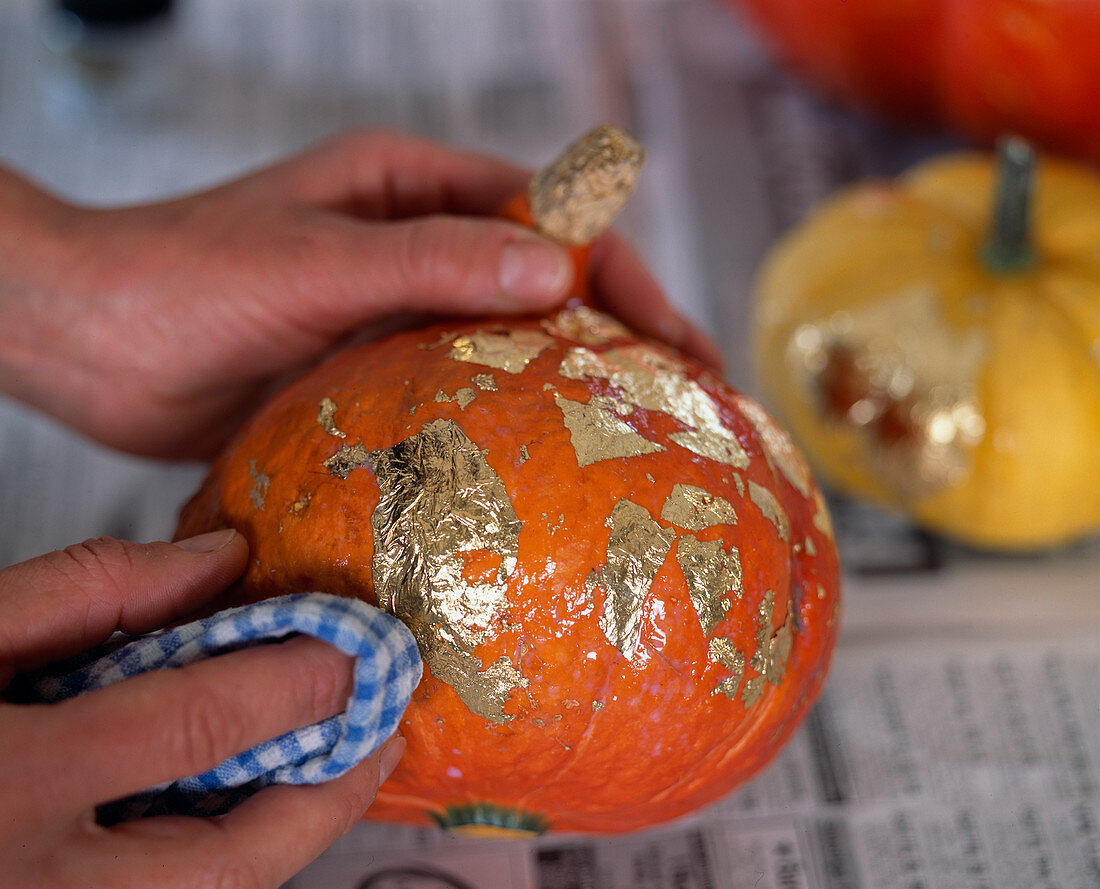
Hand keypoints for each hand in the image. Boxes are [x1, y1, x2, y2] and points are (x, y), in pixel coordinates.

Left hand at [0, 130, 722, 457]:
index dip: (623, 277)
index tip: (678, 346)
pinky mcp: (368, 374)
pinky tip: (535, 475)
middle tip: (682, 407)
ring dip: (565, 387)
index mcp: (409, 189)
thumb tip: (559, 270)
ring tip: (633, 448)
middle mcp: (411, 246)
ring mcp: (392, 314)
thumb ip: (431, 262)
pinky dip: (499, 425)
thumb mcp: (314, 263)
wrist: (84, 341)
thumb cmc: (182, 282)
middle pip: (540, 285)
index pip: (547, 220)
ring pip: (503, 346)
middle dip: (615, 338)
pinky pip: (453, 395)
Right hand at [0, 530, 403, 888]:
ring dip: (281, 837)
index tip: (358, 644)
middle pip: (230, 863)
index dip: (296, 684)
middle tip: (381, 740)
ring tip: (330, 772)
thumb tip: (223, 559)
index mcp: (12, 782)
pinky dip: (219, 855)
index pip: (198, 728)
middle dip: (324, 802)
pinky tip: (242, 804)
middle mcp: (35, 882)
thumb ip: (91, 587)